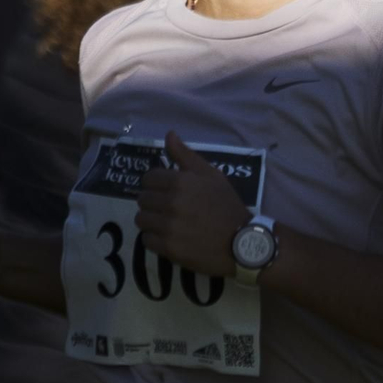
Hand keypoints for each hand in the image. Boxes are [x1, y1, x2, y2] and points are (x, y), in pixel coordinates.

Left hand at [136, 131, 252, 277]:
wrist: (241, 241)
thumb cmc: (226, 205)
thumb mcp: (212, 174)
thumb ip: (186, 155)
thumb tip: (169, 134)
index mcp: (181, 182)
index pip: (148, 178)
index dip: (156, 183)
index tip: (165, 189)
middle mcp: (171, 203)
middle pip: (142, 199)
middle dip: (153, 201)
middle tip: (168, 207)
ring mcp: (169, 227)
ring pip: (141, 219)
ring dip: (152, 219)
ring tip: (167, 222)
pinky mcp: (168, 248)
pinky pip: (146, 239)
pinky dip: (155, 238)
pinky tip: (170, 236)